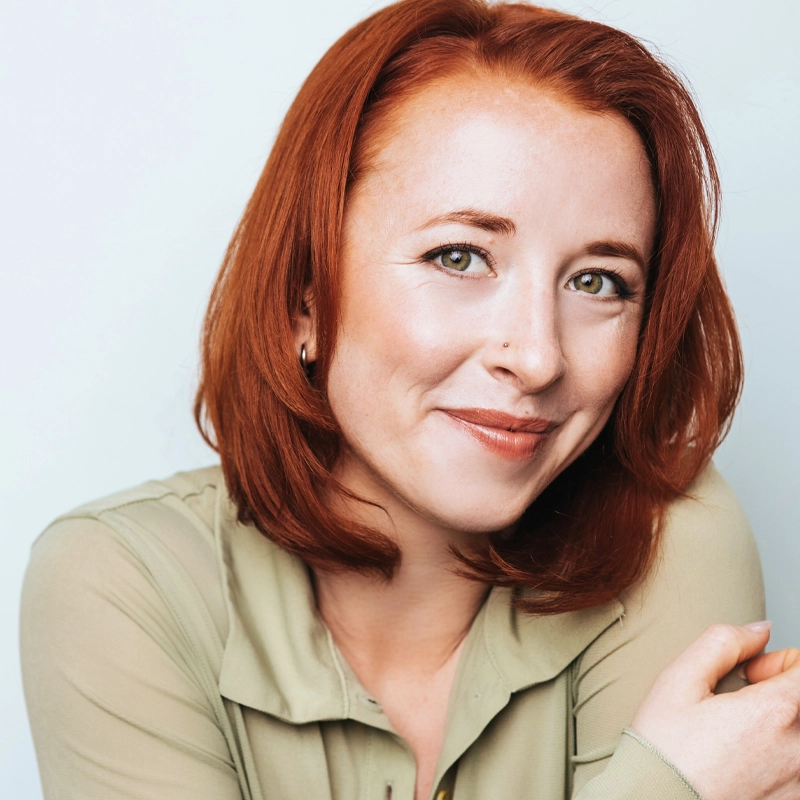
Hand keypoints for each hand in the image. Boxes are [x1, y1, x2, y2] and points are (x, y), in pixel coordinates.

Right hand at [631, 622, 799, 799]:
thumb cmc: (664, 749)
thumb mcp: (678, 680)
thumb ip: (722, 642)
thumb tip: (760, 630)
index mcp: (774, 712)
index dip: (777, 663)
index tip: (749, 676)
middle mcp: (799, 750)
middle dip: (780, 692)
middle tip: (743, 703)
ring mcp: (799, 782)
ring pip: (798, 733)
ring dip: (779, 726)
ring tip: (741, 736)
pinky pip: (795, 766)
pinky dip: (778, 756)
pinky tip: (744, 761)